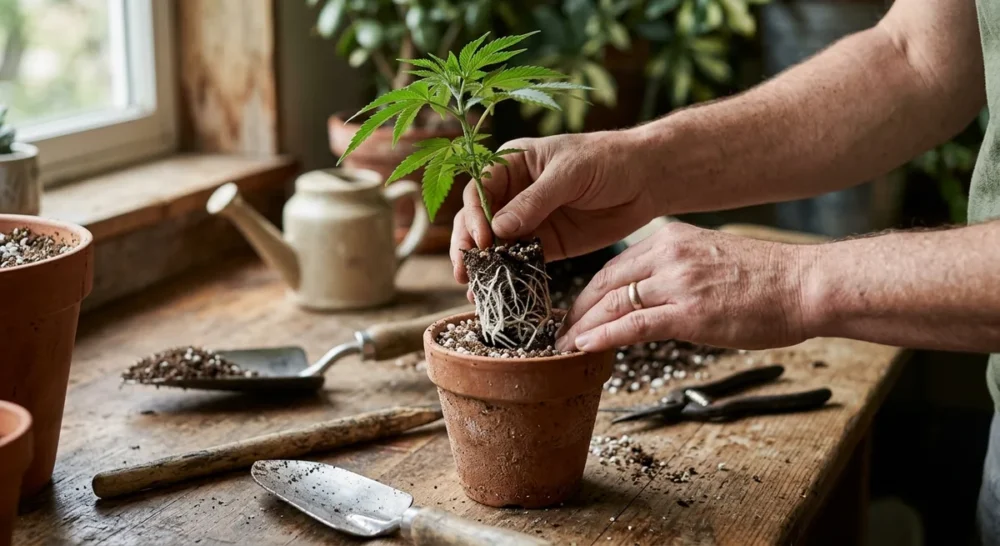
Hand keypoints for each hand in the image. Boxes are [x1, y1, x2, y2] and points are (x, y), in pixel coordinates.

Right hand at [450, 130, 658, 282]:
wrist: (646, 180)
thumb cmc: (608, 160)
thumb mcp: (570, 173)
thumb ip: (535, 200)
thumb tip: (498, 227)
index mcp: (512, 164)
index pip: (479, 189)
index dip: (475, 214)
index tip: (483, 238)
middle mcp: (513, 193)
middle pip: (477, 219)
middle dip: (467, 244)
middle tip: (464, 270)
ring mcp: (528, 221)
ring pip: (493, 244)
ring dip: (481, 264)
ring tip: (471, 287)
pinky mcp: (545, 244)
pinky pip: (519, 261)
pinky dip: (507, 275)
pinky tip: (494, 291)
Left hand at [556, 223, 808, 351]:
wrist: (805, 284)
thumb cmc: (766, 279)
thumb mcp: (710, 258)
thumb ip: (675, 270)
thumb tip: (649, 294)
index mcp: (671, 238)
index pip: (615, 266)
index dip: (588, 292)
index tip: (575, 312)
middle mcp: (668, 254)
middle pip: (605, 284)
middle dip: (577, 311)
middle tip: (559, 332)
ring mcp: (678, 282)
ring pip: (614, 304)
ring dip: (583, 327)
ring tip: (564, 347)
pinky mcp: (689, 312)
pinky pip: (633, 325)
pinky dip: (603, 336)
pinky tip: (584, 347)